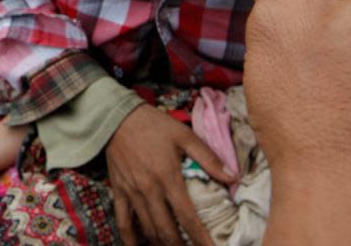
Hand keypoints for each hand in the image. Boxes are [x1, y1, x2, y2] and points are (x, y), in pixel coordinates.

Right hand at [106, 105, 234, 245]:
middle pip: (166, 230)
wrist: (116, 117)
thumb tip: (233, 177)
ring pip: (147, 229)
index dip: (200, 238)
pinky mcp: (118, 191)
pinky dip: (130, 239)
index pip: (188, 217)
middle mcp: (150, 190)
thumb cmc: (154, 125)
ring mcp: (132, 193)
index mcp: (168, 177)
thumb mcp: (184, 135)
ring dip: (161, 244)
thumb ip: (208, 158)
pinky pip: (123, 221)